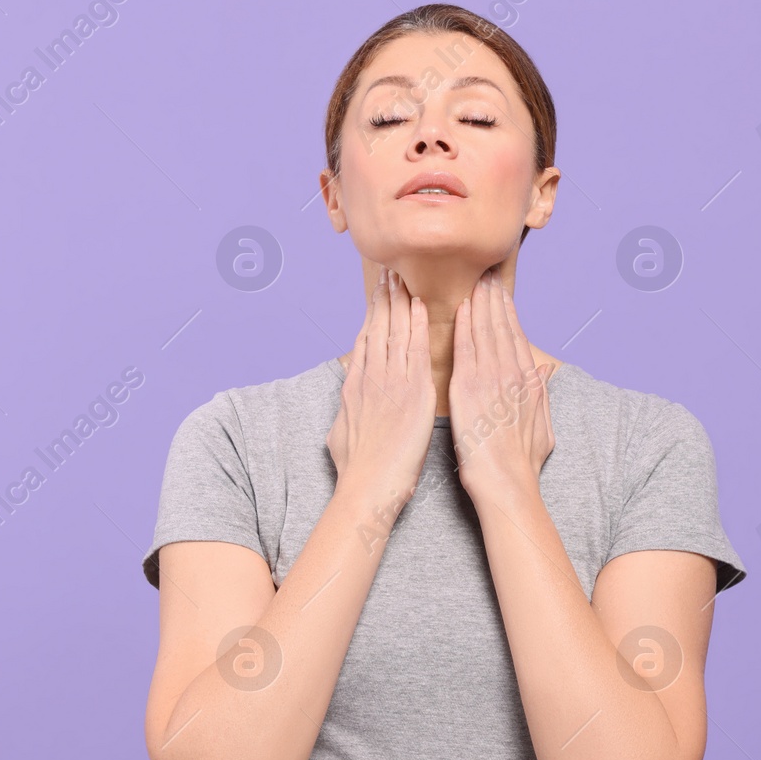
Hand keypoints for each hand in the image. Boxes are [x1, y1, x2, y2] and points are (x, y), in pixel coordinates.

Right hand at [327, 267, 435, 519]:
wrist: (368, 486)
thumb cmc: (357, 470)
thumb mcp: (341, 433)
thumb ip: (346, 412)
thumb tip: (346, 404)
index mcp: (354, 386)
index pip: (365, 340)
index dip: (371, 314)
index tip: (376, 294)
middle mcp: (370, 378)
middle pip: (377, 328)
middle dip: (383, 299)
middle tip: (389, 273)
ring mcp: (391, 382)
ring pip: (394, 331)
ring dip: (398, 302)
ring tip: (401, 277)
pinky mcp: (412, 392)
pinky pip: (415, 350)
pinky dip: (416, 325)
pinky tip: (419, 304)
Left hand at [448, 268, 554, 508]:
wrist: (507, 484)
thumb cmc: (522, 465)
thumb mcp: (543, 428)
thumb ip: (541, 395)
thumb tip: (544, 371)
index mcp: (528, 383)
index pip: (516, 337)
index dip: (507, 312)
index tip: (501, 292)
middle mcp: (512, 375)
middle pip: (502, 326)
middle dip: (494, 298)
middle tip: (486, 274)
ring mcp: (491, 379)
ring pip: (485, 330)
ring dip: (480, 303)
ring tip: (475, 281)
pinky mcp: (468, 388)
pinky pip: (466, 346)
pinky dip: (464, 324)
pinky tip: (461, 306)